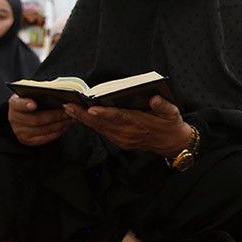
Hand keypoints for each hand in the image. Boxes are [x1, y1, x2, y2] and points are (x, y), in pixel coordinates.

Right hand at [7, 94, 72, 145]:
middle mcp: (14, 119)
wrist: (22, 115)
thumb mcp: (30, 93)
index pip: (18, 104)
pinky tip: (65, 126)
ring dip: (59, 124)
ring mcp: (20, 132)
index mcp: (14, 104)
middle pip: (35, 119)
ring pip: (43, 129)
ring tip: (71, 118)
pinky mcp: (28, 140)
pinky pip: (45, 138)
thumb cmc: (30, 100)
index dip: (25, 104)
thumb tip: (56, 91)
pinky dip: (57, 132)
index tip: (33, 104)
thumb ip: (39, 91)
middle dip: (54, 115)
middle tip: (68, 111)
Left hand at [63, 95, 191, 156]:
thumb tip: (154, 98)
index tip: (92, 109)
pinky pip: (103, 133)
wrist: (172, 144)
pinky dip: (91, 125)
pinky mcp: (121, 142)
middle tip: (68, 106)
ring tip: (69, 109)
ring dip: (84, 120)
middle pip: (104, 124)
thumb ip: (163, 106)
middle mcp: (129, 133)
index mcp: (140, 124)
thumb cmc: (171, 124)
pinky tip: (81, 117)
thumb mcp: (173, 113)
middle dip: (85, 116)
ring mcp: (124, 139)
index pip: (120, 117)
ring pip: (100, 130)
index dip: (105, 114)